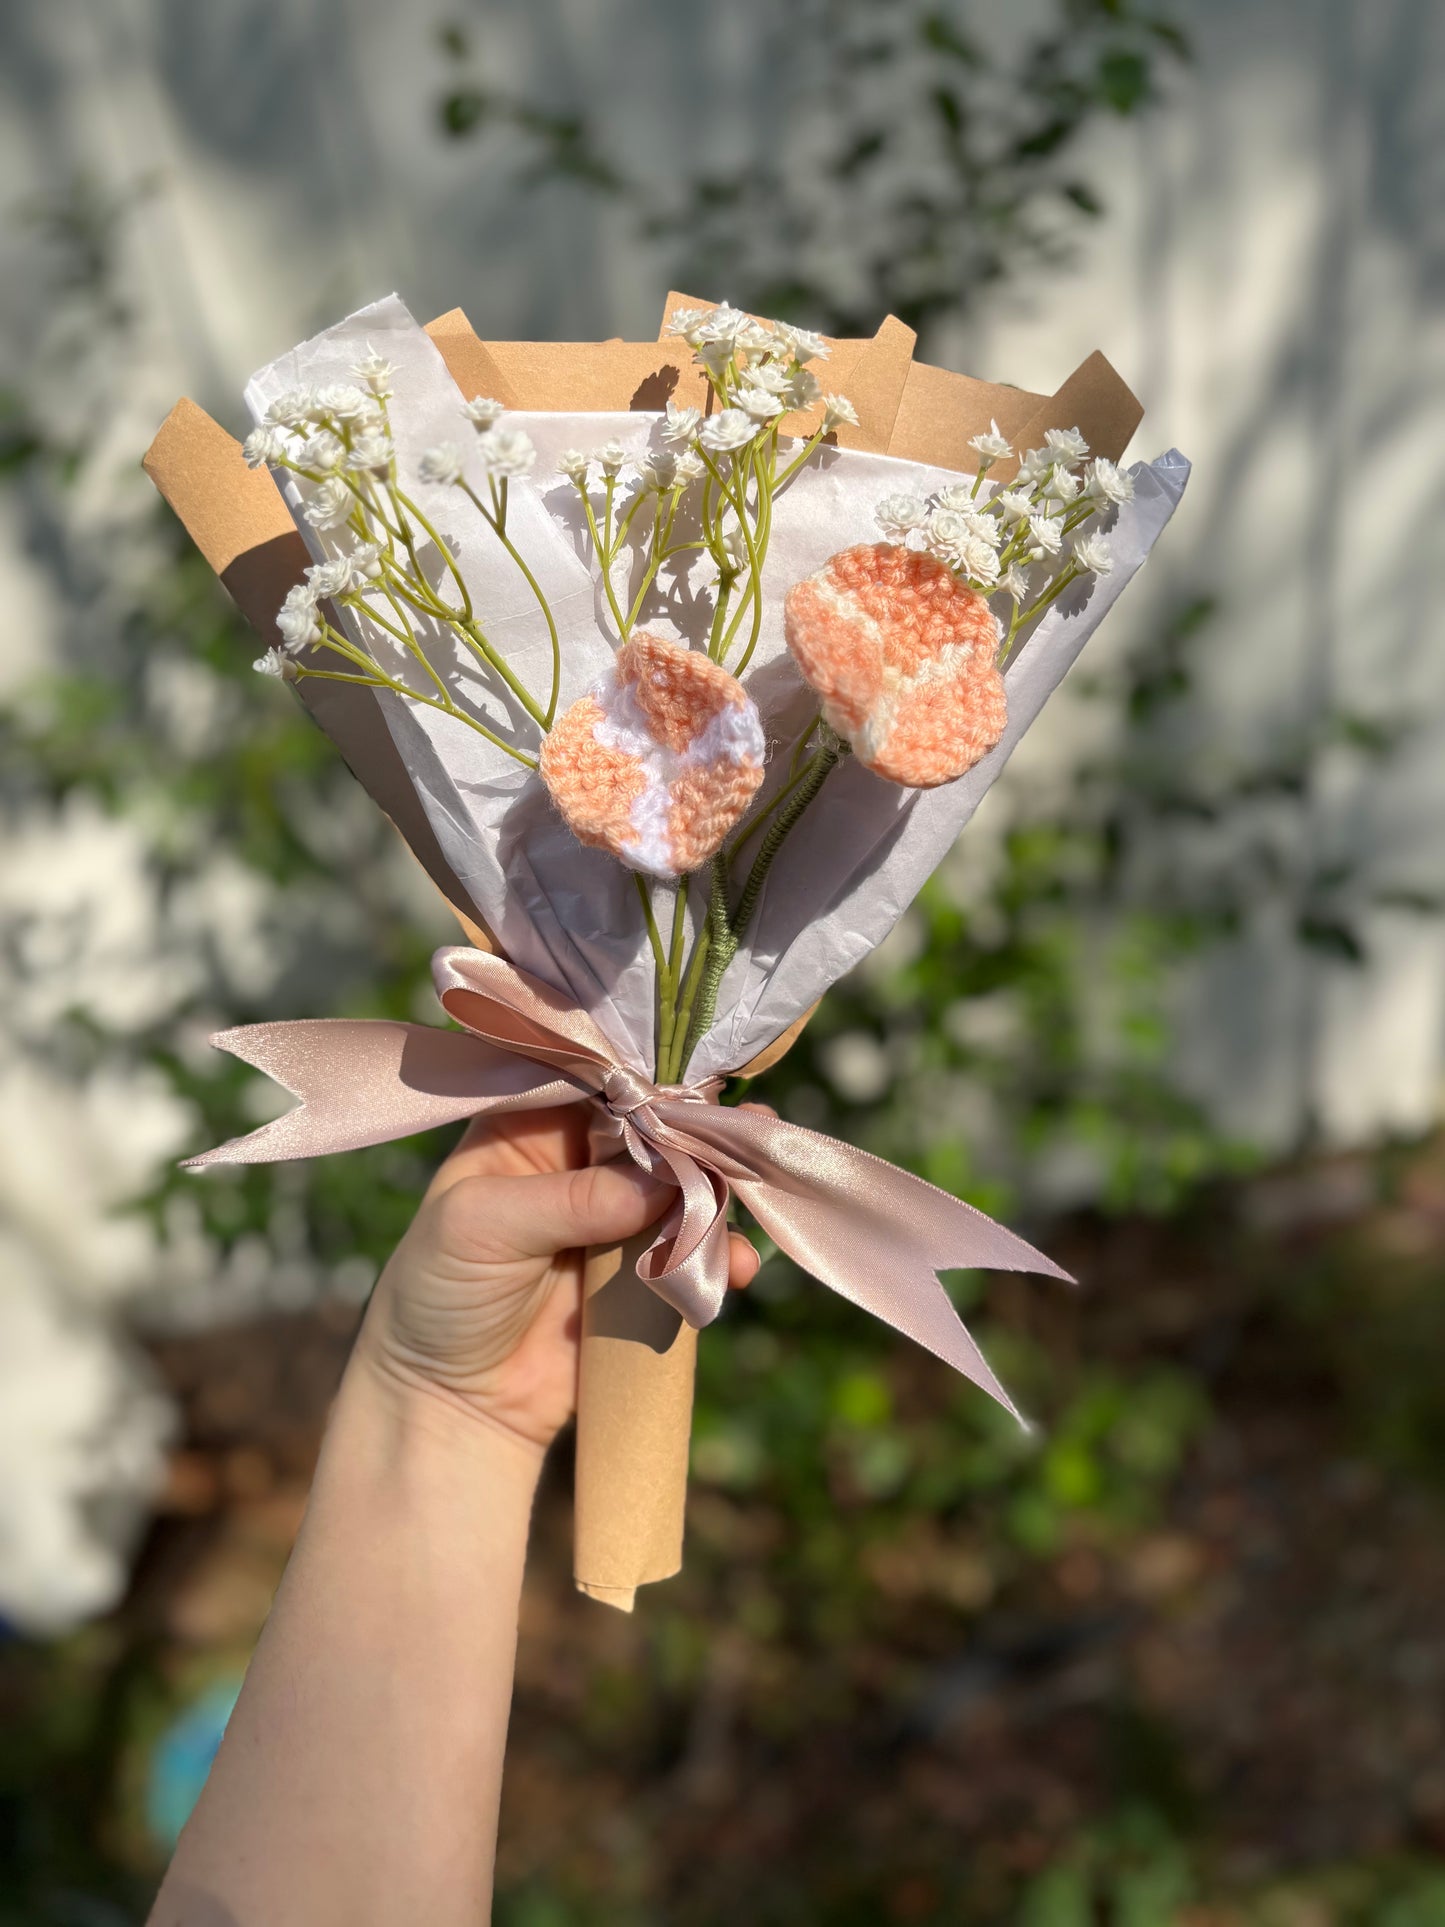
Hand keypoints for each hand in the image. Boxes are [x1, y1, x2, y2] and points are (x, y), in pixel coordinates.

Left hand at [354, 1103, 760, 1453]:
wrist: (451, 1403)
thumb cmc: (438, 1294)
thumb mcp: (483, 1228)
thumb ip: (572, 1198)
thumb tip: (666, 1176)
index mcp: (530, 1125)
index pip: (597, 1081)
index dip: (646, 1076)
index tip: (698, 1081)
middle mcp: (579, 1160)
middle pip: (654, 1128)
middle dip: (700, 1132)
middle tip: (748, 1133)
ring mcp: (616, 1216)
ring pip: (686, 1186)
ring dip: (720, 1194)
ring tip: (751, 1198)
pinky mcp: (644, 1272)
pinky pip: (695, 1249)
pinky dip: (722, 1253)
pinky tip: (736, 1267)